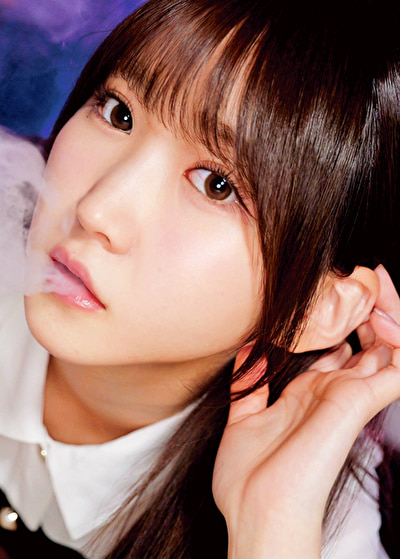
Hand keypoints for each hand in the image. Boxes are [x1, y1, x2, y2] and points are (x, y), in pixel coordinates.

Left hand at [213, 266, 399, 558]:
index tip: (334, 290)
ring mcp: (350, 397)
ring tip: (376, 283)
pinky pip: (397, 366)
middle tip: (365, 277)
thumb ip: (250, 385)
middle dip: (368, 309)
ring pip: (388, 348)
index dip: (342, 321)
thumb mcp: (245, 418)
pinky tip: (384, 314)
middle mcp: (334, 392)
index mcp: (310, 394)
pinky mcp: (359, 403)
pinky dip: (397, 338)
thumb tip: (246, 351)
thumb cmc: (250, 477)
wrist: (258, 512)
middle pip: (367, 343)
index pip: (339, 348)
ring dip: (387, 314)